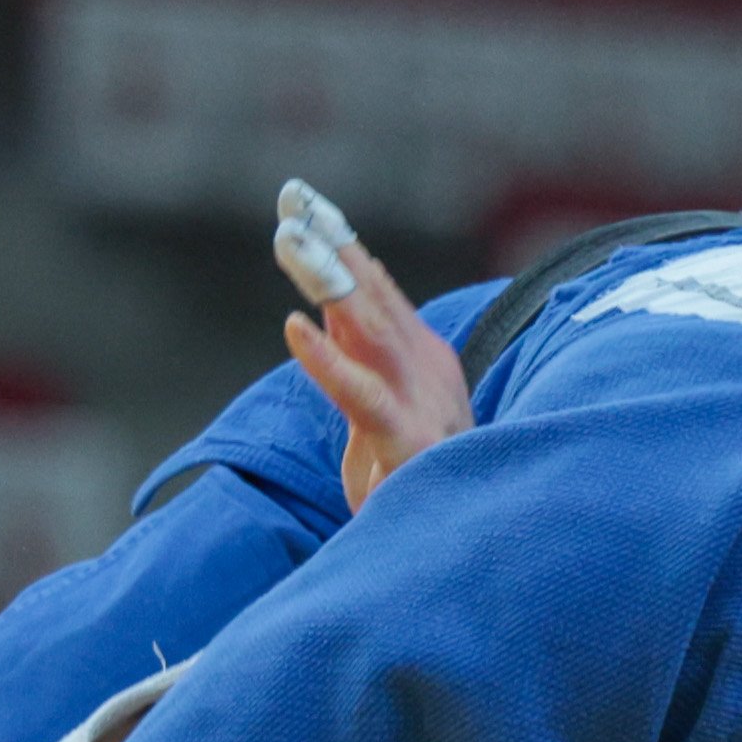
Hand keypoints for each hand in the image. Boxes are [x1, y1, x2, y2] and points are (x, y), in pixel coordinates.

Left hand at [273, 181, 470, 509]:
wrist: (452, 543)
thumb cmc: (410, 481)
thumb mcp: (379, 407)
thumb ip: (357, 356)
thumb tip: (326, 303)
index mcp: (420, 357)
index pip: (376, 286)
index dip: (340, 239)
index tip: (299, 197)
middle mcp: (426, 369)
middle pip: (372, 293)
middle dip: (332, 241)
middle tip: (292, 198)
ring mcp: (421, 402)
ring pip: (370, 327)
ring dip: (329, 279)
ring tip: (289, 240)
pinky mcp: (408, 442)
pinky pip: (362, 393)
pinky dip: (326, 358)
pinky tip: (294, 328)